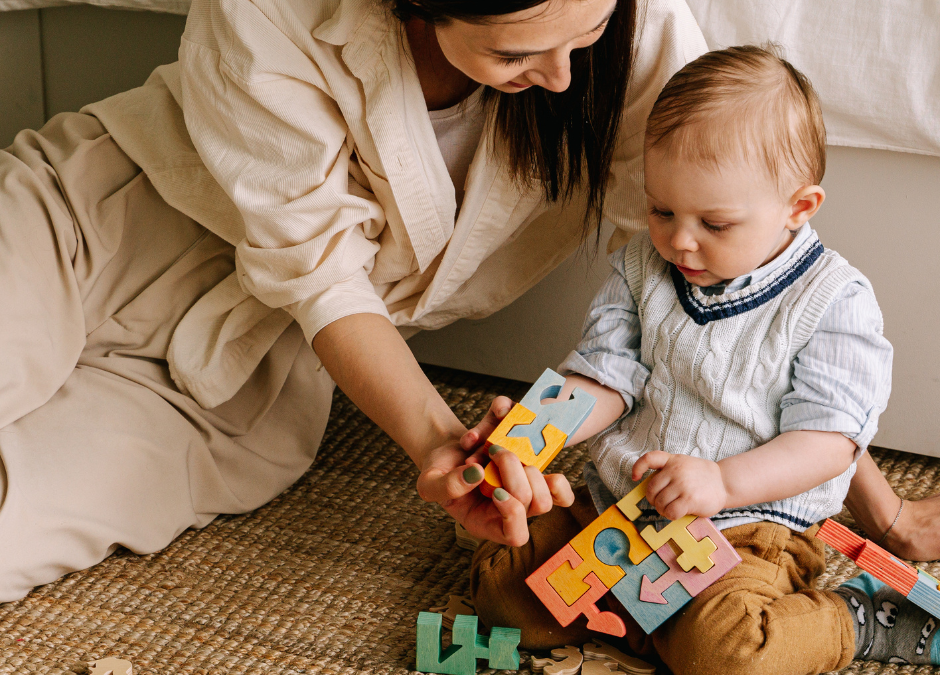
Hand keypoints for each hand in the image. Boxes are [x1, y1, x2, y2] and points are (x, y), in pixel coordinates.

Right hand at [415, 397, 574, 546]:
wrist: (448, 452)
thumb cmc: (439, 474)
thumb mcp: (430, 484)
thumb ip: (446, 486)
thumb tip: (478, 473)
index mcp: (490, 522)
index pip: (516, 534)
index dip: (513, 512)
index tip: (495, 491)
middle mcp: (514, 507)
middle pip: (538, 502)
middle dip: (514, 473)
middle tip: (491, 455)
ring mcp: (527, 484)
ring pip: (550, 483)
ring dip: (521, 457)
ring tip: (493, 445)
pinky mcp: (532, 459)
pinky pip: (548, 449)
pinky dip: (528, 427)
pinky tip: (503, 417)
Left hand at [631, 451, 726, 519]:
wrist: (725, 482)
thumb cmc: (702, 476)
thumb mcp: (684, 464)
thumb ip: (668, 471)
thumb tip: (651, 489)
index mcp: (673, 460)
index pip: (650, 458)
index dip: (638, 467)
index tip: (635, 477)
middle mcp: (675, 470)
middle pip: (651, 489)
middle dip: (653, 499)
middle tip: (661, 503)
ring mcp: (682, 485)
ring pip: (659, 502)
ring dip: (662, 509)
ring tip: (671, 508)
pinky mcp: (689, 499)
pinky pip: (670, 512)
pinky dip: (670, 515)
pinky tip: (677, 513)